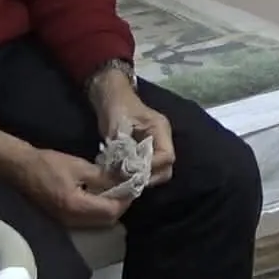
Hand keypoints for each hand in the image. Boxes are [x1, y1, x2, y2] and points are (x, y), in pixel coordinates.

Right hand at [18, 146, 130, 227]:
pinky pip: (88, 220)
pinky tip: (102, 194)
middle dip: (120, 205)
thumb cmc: (48, 164)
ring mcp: (67, 222)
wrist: (21, 169)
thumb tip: (124, 180)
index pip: (111, 211)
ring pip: (98, 222)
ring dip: (110, 209)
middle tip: (128, 188)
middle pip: (107, 221)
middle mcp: (72, 220)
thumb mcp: (79, 166)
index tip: (134, 185)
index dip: (125, 200)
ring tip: (117, 190)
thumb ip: (103, 176)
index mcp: (76, 206)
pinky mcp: (64, 218)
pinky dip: (99, 210)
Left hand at [87, 70, 175, 188]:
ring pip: (159, 171)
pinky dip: (138, 175)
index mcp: (161, 129)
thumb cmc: (116, 106)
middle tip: (129, 183)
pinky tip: (123, 175)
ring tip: (125, 180)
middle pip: (166, 168)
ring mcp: (157, 146)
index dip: (151, 167)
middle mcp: (163, 139)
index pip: (167, 156)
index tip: (132, 172)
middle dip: (149, 178)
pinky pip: (149, 169)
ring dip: (143, 178)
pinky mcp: (148, 151)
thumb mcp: (117, 125)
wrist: (111, 96)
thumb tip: (122, 171)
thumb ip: (121, 147)